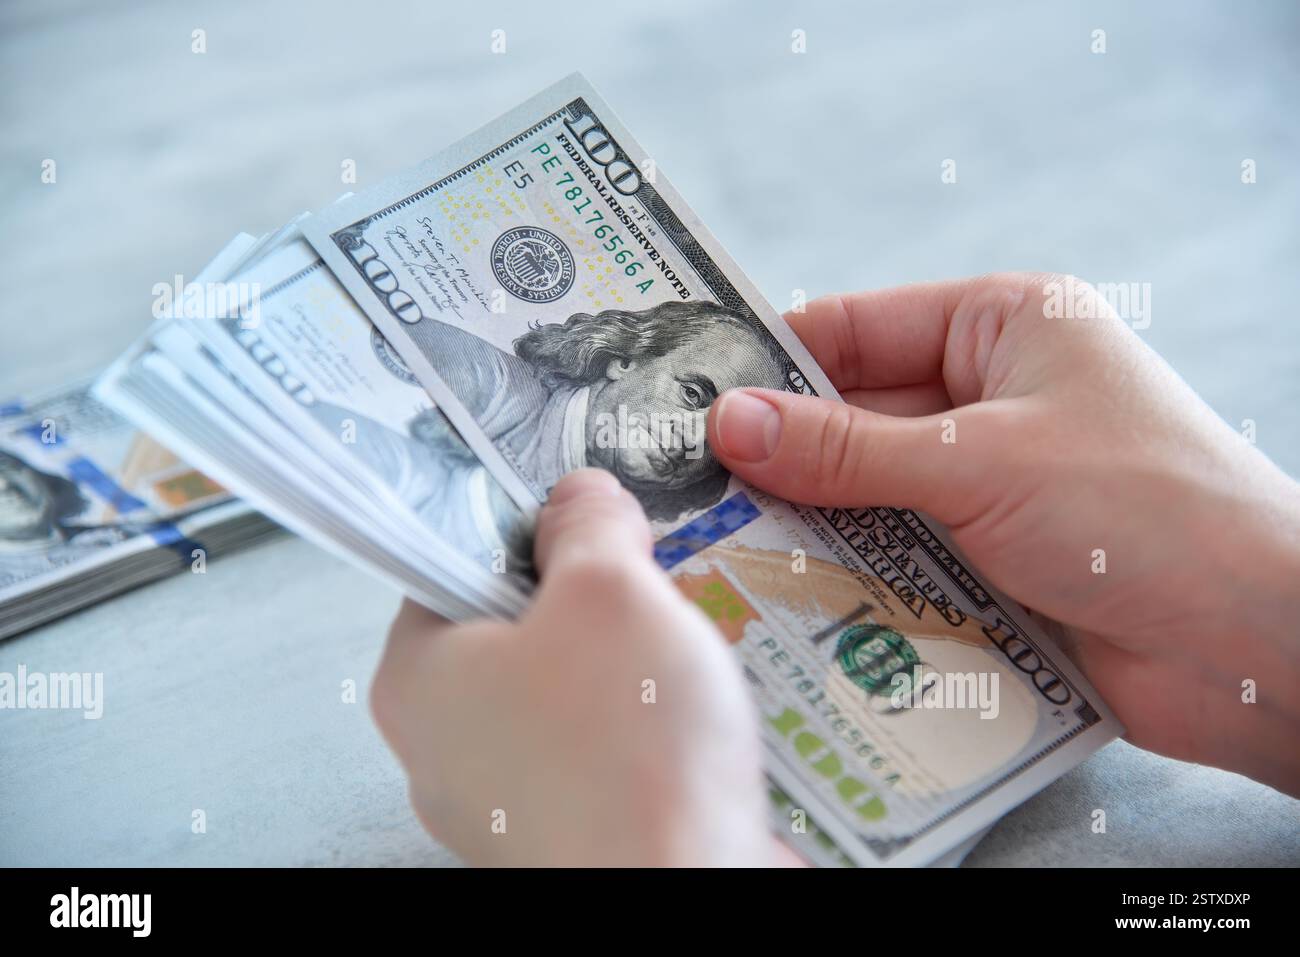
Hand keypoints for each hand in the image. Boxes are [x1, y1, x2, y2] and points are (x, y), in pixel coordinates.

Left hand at [371, 469, 774, 865]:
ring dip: (624, 662)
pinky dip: (642, 726)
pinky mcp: (562, 834)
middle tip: (643, 580)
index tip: (582, 513)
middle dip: (588, 597)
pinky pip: (598, 751)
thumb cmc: (628, 755)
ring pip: (563, 690)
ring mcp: (501, 801)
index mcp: (417, 677)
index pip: (450, 563)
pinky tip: (689, 718)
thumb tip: (581, 500)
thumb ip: (587, 525)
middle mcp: (443, 746)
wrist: (686, 896)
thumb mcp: (610, 590)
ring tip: (679, 651)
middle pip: (512, 626)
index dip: (524, 525)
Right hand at [708, 274, 1299, 794]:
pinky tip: (785, 594)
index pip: (857, 329)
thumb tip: (729, 423)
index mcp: (1002, 327)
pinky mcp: (990, 557)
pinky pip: (897, 554)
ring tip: (716, 545)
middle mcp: (991, 396)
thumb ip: (847, 448)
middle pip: (853, 417)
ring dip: (810, 522)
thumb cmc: (1141, 511)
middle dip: (782, 456)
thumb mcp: (979, 461)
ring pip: (868, 493)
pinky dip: (849, 573)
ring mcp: (990, 481)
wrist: (1254, 644)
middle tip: (686, 488)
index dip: (772, 362)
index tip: (688, 398)